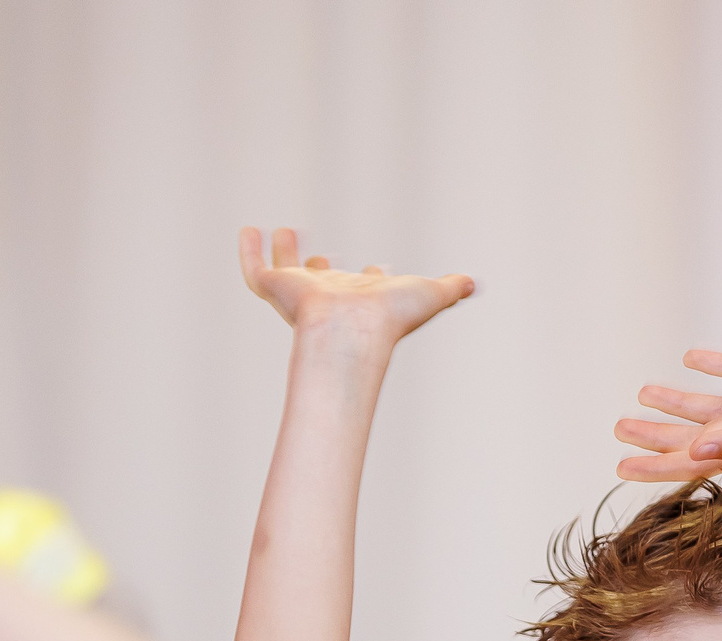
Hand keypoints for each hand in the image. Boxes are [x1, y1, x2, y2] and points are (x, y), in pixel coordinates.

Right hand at [238, 226, 472, 342]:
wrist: (351, 329)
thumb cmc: (390, 318)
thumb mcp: (430, 296)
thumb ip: (450, 288)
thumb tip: (474, 284)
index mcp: (363, 300)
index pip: (366, 288)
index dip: (373, 279)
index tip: (377, 267)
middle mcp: (331, 296)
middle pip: (324, 280)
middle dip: (323, 269)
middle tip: (320, 255)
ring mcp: (301, 294)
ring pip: (286, 273)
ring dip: (284, 254)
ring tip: (283, 231)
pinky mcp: (275, 289)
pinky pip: (254, 270)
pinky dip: (247, 252)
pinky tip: (248, 230)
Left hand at [614, 340, 721, 481]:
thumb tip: (698, 450)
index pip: (690, 459)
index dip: (654, 463)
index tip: (619, 467)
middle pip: (692, 431)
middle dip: (655, 432)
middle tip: (619, 429)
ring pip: (709, 399)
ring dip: (676, 398)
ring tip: (642, 393)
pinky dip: (712, 363)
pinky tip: (691, 357)